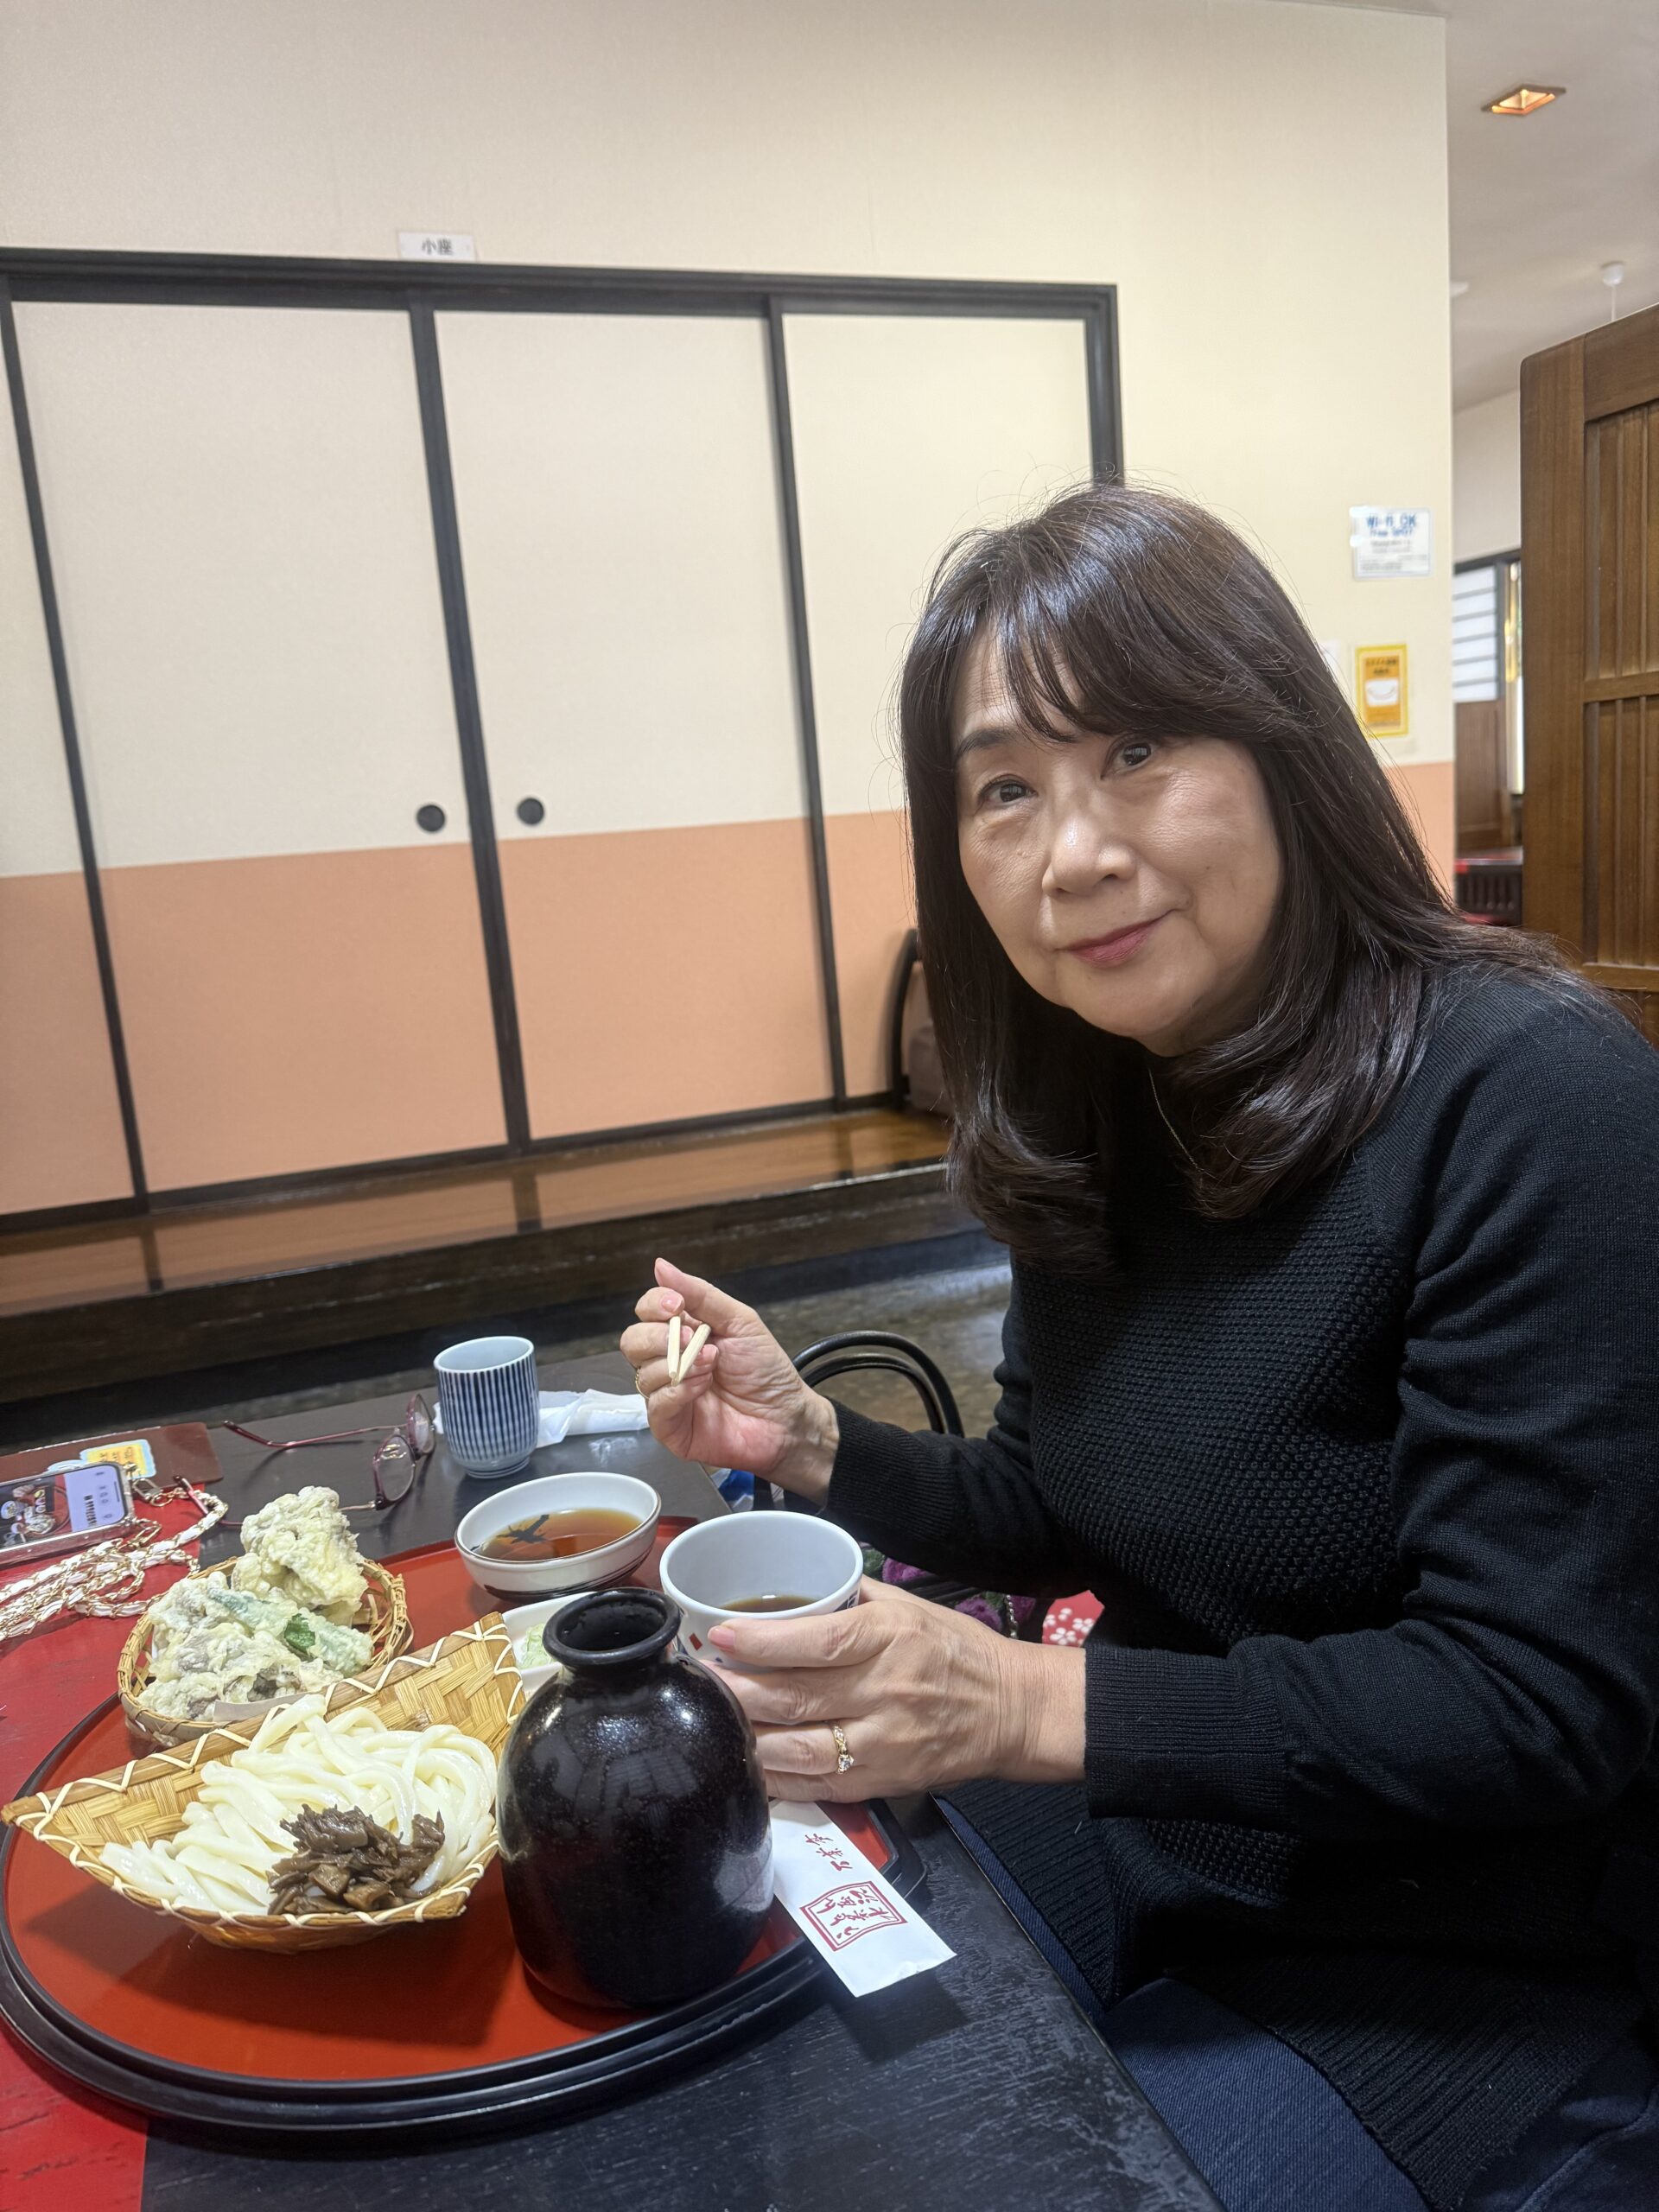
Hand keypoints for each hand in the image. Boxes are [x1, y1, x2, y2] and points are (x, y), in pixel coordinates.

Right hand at [620, 1258, 838, 1497]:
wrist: (785, 1416)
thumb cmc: (765, 1369)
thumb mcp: (739, 1321)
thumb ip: (700, 1294)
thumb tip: (661, 1266)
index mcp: (682, 1333)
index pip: (646, 1312)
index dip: (654, 1305)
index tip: (677, 1306)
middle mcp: (668, 1362)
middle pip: (633, 1341)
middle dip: (659, 1336)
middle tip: (692, 1339)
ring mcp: (667, 1395)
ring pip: (642, 1374)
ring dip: (678, 1365)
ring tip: (711, 1365)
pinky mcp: (670, 1426)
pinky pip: (655, 1405)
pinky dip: (677, 1392)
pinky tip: (701, 1388)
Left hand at [713, 1577, 1085, 1801]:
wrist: (1011, 1710)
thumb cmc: (955, 1650)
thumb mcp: (907, 1607)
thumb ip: (849, 1600)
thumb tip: (788, 1590)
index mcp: (890, 1638)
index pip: (818, 1642)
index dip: (763, 1641)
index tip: (720, 1635)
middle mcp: (884, 1692)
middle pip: (797, 1698)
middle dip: (737, 1692)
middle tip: (696, 1681)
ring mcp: (883, 1743)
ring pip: (799, 1749)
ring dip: (747, 1739)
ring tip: (708, 1724)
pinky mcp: (882, 1782)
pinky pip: (817, 1786)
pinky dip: (776, 1780)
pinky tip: (744, 1766)